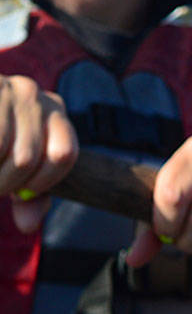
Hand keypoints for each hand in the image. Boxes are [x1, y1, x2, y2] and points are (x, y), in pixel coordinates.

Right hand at [0, 74, 77, 232]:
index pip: (64, 155)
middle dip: (3, 184)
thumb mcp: (14, 160)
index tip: (21, 191)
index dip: (41, 183)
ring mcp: (6, 88)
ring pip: (3, 153)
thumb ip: (30, 192)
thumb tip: (29, 225)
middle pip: (26, 159)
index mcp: (53, 111)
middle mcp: (34, 94)